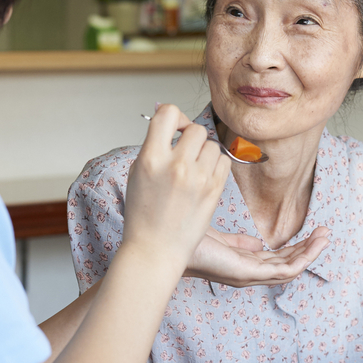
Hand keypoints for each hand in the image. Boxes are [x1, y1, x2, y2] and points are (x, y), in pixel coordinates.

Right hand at [122, 104, 230, 271]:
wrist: (155, 249)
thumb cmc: (143, 214)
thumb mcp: (138, 173)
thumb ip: (155, 145)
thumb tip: (170, 119)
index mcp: (151, 158)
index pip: (167, 113)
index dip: (173, 116)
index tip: (173, 128)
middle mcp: (176, 165)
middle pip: (196, 129)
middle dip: (190, 137)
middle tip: (183, 152)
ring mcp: (198, 178)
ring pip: (212, 145)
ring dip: (204, 152)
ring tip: (193, 169)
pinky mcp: (214, 190)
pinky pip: (224, 161)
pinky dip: (216, 165)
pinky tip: (203, 178)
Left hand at [187, 227, 329, 287]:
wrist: (167, 242)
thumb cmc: (189, 241)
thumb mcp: (222, 240)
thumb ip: (240, 243)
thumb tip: (259, 242)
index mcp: (244, 265)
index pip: (278, 260)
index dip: (297, 247)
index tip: (313, 232)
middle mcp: (249, 274)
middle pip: (287, 265)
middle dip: (308, 249)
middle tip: (326, 232)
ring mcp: (249, 276)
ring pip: (290, 269)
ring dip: (310, 253)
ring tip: (325, 236)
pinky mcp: (247, 273)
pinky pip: (284, 270)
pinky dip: (302, 258)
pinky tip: (313, 244)